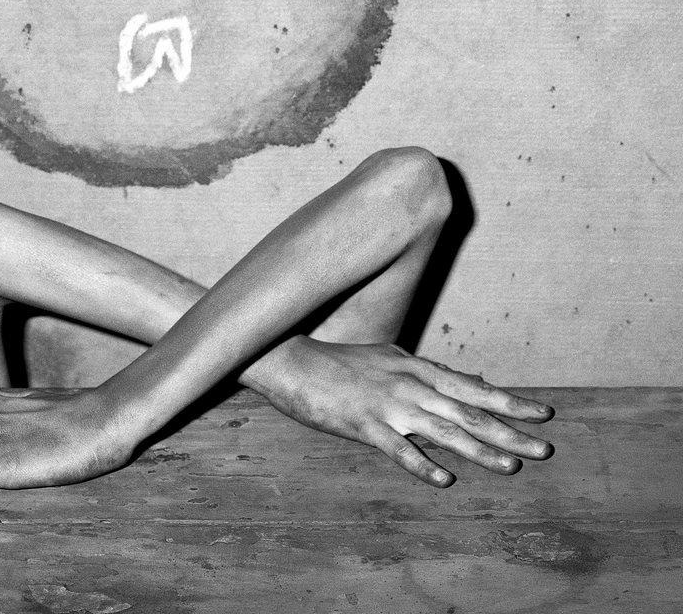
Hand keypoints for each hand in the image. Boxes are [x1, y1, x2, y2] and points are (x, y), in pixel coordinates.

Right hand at [266, 340, 554, 486]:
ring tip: (512, 467)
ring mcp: (388, 406)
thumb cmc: (342, 361)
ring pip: (443, 431)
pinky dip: (422, 465)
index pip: (473, 387)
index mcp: (416, 368)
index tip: (543, 414)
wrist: (293, 362)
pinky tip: (444, 481)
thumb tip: (471, 377)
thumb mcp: (391, 358)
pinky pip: (398, 449)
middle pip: (468, 411)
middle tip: (545, 449)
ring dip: (480, 451)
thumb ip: (430, 372)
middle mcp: (410, 385)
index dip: (510, 401)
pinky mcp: (363, 425)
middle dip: (509, 431)